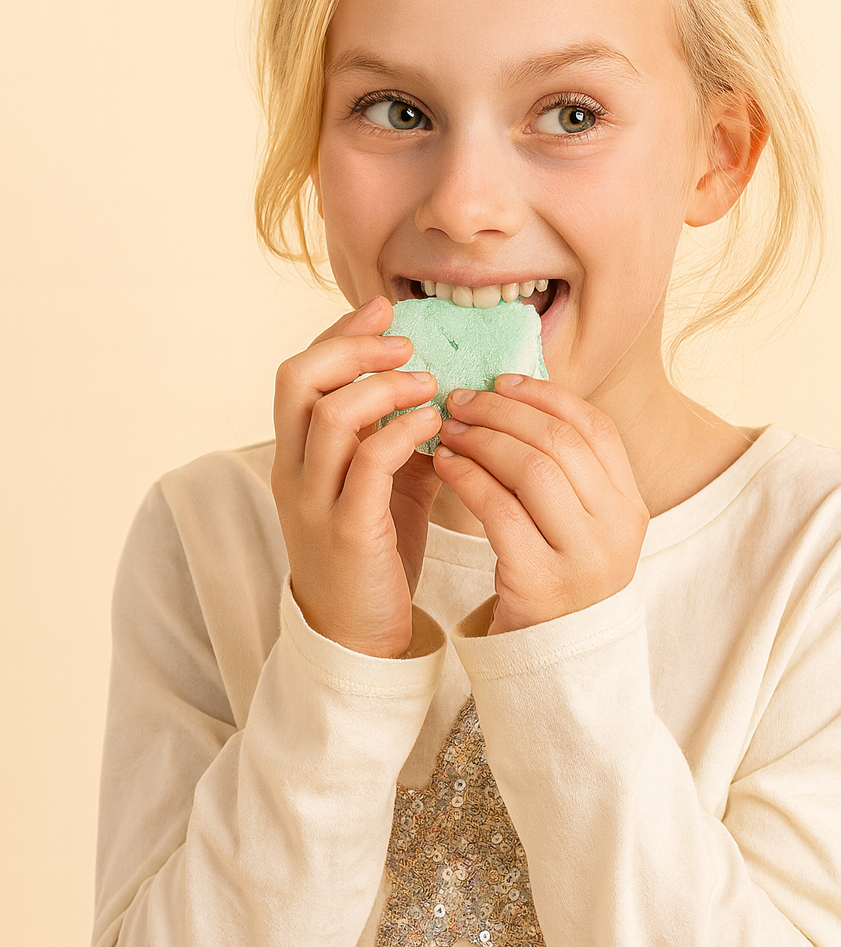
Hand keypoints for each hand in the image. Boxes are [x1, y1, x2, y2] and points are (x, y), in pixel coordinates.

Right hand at [271, 296, 441, 656]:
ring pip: (329, 416)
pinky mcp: (348, 532)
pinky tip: (434, 423)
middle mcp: (293, 472)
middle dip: (353, 349)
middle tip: (405, 344)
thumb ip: (397, 433)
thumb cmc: (376, 551)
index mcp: (296, 455)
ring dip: (384, 387)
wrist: (358, 636)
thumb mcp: (385, 483)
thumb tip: (441, 381)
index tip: (384, 310)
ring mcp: (314, 502)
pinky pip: (367, 466)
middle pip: (298, 380)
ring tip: (429, 383)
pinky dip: (402, 433)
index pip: (299, 372)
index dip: (339, 334)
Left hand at [433, 376, 648, 633]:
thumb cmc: (554, 580)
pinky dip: (468, 478)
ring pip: (534, 469)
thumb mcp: (577, 526)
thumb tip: (514, 393)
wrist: (553, 665)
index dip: (546, 396)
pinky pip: (500, 511)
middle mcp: (618, 529)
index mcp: (630, 506)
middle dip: (505, 412)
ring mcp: (584, 558)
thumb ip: (561, 470)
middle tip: (462, 400)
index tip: (502, 380)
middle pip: (561, 441)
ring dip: (484, 439)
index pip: (596, 427)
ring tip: (449, 428)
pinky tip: (445, 464)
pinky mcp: (541, 582)